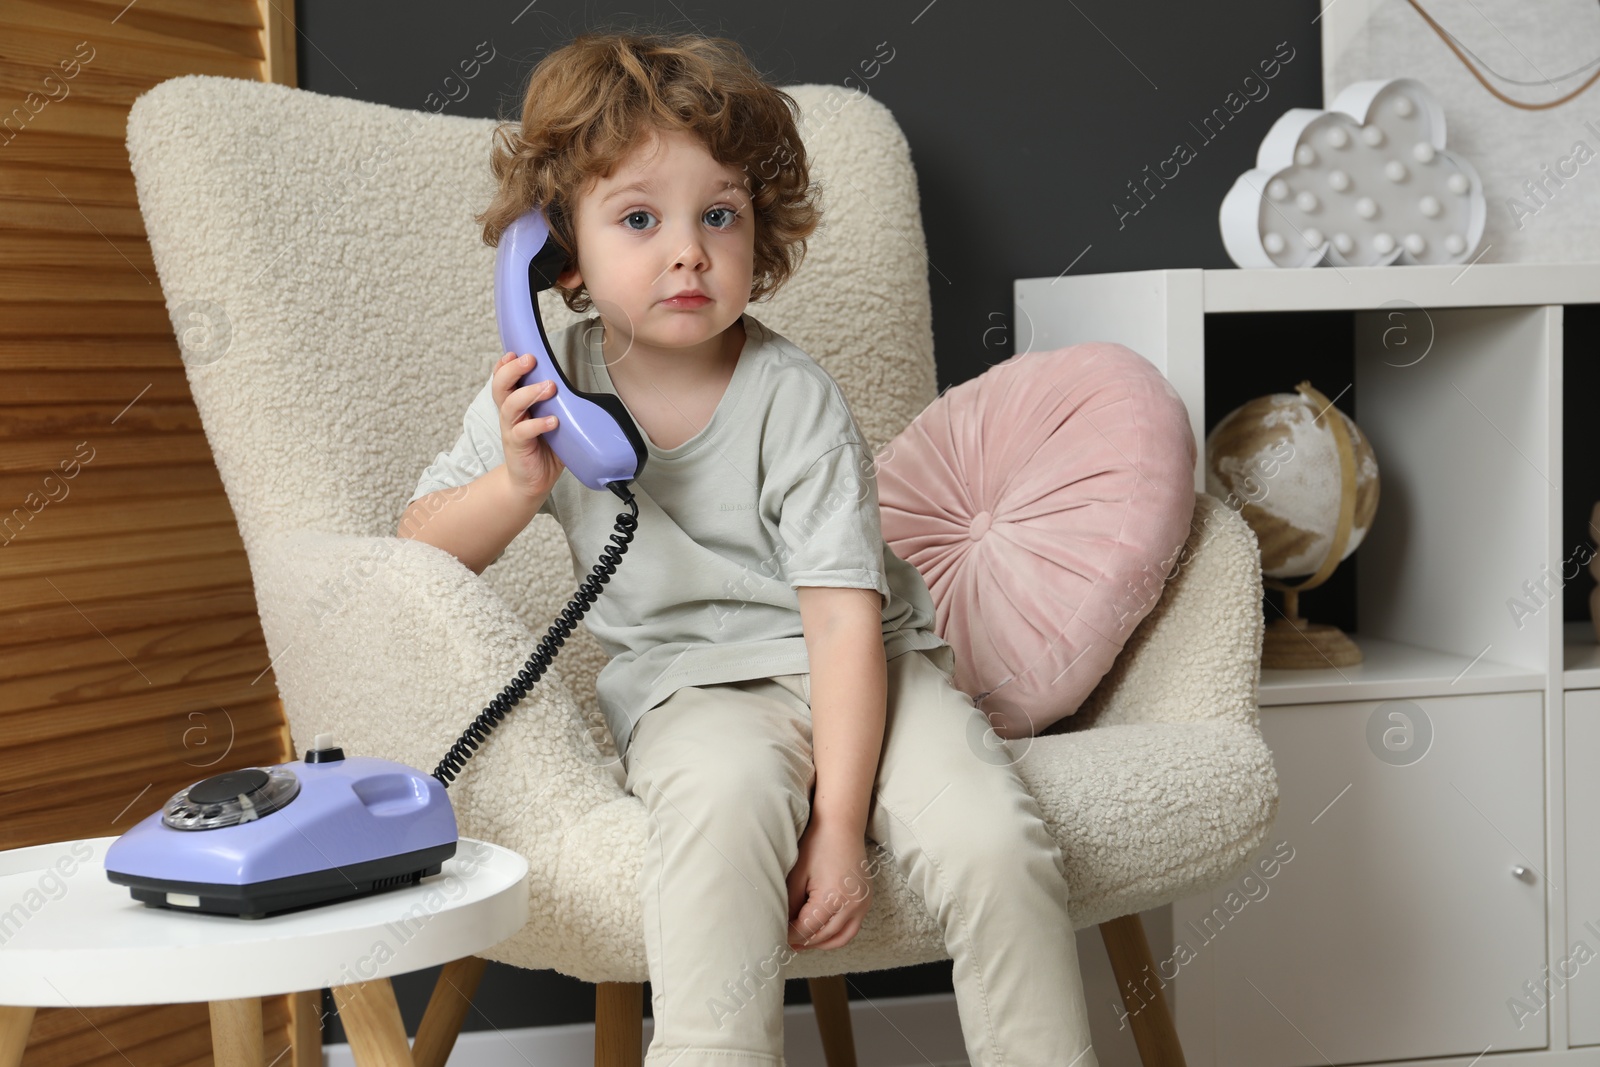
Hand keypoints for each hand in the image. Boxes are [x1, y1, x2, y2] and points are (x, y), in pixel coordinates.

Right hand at [494, 351, 565, 500]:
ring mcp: (511, 430)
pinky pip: (523, 432)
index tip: (515, 352)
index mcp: (516, 404)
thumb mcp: (552, 420)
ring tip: (549, 387)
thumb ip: (561, 405)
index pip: (504, 379)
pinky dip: (538, 424)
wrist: (531, 481)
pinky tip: (552, 421)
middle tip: (530, 360)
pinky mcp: (517, 446)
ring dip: (529, 393)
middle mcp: (510, 414)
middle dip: (513, 370)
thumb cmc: (543, 448)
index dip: (505, 365)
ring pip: (510, 405)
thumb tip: (587, 389)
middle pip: (501, 386)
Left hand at [786, 817, 872, 951]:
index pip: (807, 928)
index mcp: (833, 897)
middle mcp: (852, 904)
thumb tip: (784, 926)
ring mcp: (863, 903)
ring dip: (821, 943)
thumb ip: (791, 905)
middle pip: (824, 936)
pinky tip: (820, 931)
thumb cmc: (816, 845)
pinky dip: (836, 934)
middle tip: (786, 942)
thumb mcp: (797, 875)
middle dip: (803, 941)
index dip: (789, 934)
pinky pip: (852, 927)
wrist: (841, 825)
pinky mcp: (866, 900)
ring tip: (802, 942)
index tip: (776, 936)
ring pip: (842, 938)